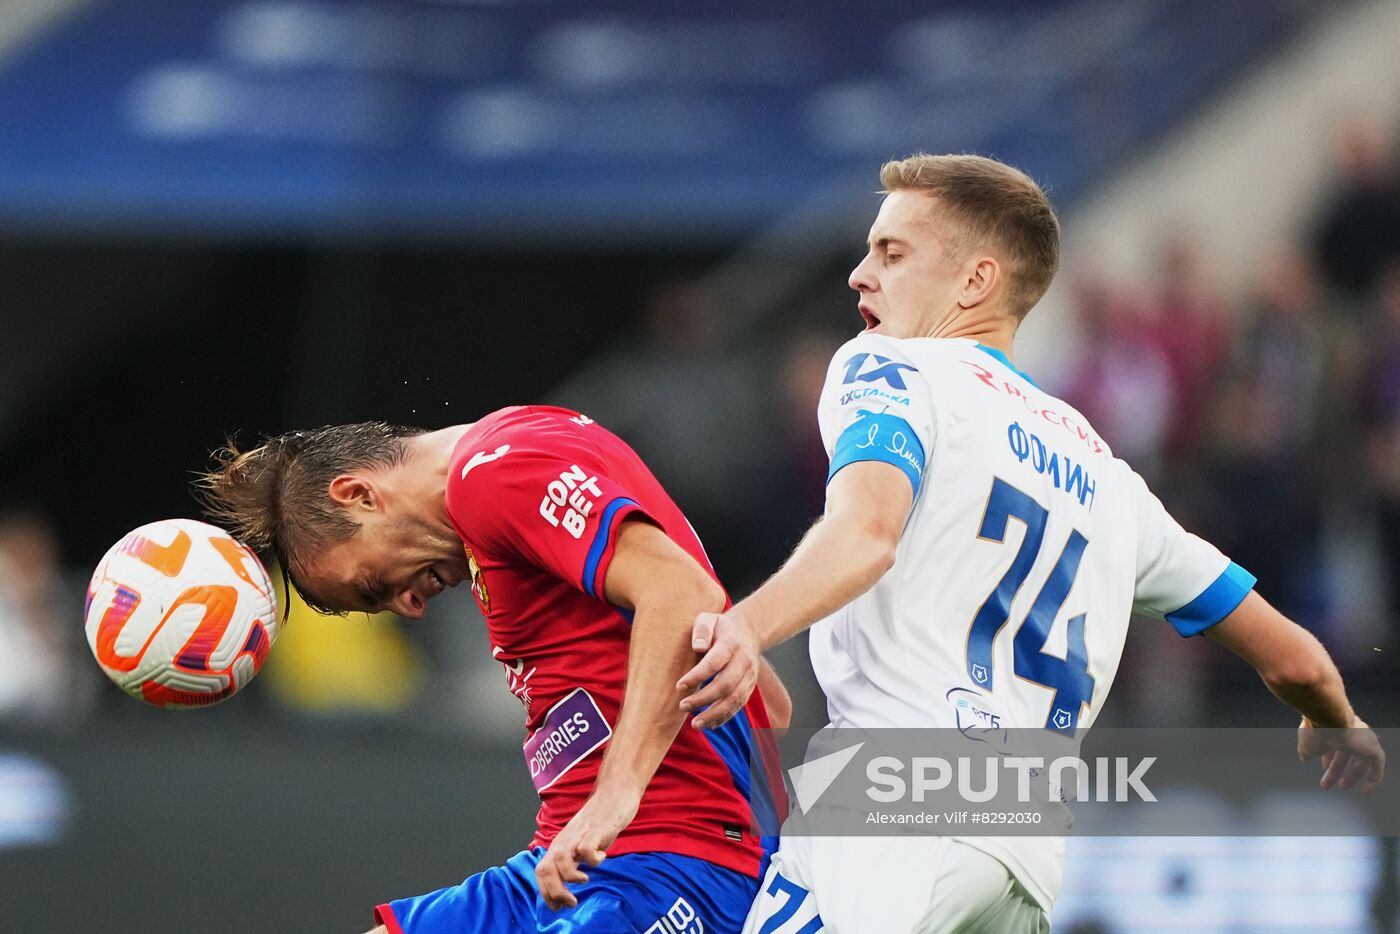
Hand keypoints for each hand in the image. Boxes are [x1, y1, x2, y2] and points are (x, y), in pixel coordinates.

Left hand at [536, 788, 640, 910]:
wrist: (614, 791)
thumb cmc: (599, 819)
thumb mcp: (582, 841)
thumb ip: (574, 858)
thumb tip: (568, 881)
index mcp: (560, 845)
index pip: (541, 872)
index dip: (546, 893)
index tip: (558, 906)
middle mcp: (565, 841)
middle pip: (546, 869)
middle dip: (554, 891)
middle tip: (570, 902)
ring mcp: (579, 834)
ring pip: (561, 859)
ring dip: (571, 877)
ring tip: (585, 880)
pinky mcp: (596, 830)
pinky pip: (587, 848)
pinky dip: (593, 859)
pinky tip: (602, 855)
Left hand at [677, 609, 760, 728]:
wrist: (747, 633)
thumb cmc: (719, 628)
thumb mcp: (708, 619)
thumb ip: (702, 629)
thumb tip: (697, 647)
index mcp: (731, 643)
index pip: (715, 662)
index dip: (697, 676)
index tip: (679, 686)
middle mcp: (744, 662)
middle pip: (725, 685)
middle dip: (703, 698)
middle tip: (682, 706)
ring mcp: (749, 677)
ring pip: (734, 700)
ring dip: (714, 714)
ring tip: (694, 724)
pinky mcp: (749, 688)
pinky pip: (738, 706)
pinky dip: (723, 717)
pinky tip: (708, 724)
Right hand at [1298, 715, 1384, 794]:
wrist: (1328, 718)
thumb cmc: (1316, 728)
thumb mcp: (1306, 743)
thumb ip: (1307, 750)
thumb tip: (1305, 756)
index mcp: (1335, 726)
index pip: (1335, 744)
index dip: (1328, 757)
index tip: (1324, 767)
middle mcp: (1351, 731)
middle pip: (1346, 754)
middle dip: (1337, 770)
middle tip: (1328, 782)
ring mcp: (1363, 739)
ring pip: (1360, 760)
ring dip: (1351, 775)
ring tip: (1342, 787)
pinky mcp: (1373, 747)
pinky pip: (1377, 766)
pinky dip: (1372, 778)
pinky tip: (1365, 790)